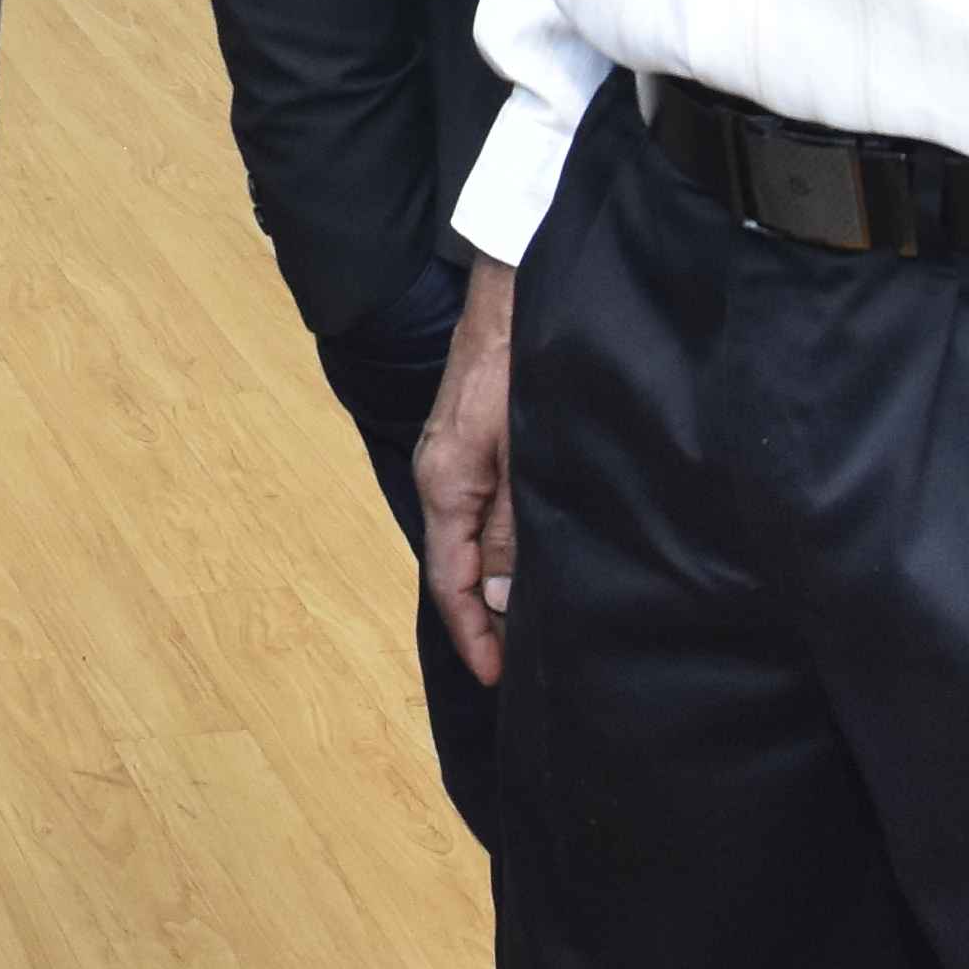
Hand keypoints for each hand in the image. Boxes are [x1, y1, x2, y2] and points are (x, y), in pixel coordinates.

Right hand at [414, 259, 518, 685]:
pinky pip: (479, 511)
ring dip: (494, 581)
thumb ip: (514, 526)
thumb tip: (503, 594)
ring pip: (470, 539)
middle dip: (483, 615)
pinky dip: (498, 546)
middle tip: (519, 661)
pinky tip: (525, 558)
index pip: (452, 580)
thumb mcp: (523, 454)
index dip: (474, 631)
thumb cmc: (520, 366)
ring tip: (526, 622)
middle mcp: (442, 477)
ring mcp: (454, 459)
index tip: (499, 676)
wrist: (516, 292)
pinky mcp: (472, 442)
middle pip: (456, 565)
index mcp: (446, 485)